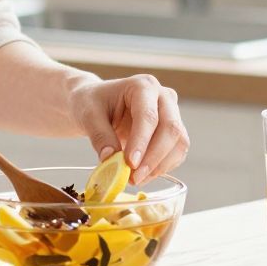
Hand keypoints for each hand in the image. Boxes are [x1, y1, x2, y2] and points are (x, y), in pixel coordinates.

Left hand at [66, 73, 188, 182]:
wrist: (97, 104)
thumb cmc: (92, 103)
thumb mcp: (88, 115)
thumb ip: (99, 135)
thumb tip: (110, 159)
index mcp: (143, 86)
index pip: (148, 116)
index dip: (141, 142)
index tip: (130, 163)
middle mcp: (163, 97)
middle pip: (170, 128)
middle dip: (154, 157)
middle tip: (134, 177)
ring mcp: (172, 114)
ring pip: (179, 143)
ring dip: (160, 166)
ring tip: (135, 179)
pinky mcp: (173, 132)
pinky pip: (176, 153)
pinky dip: (162, 168)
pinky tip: (143, 176)